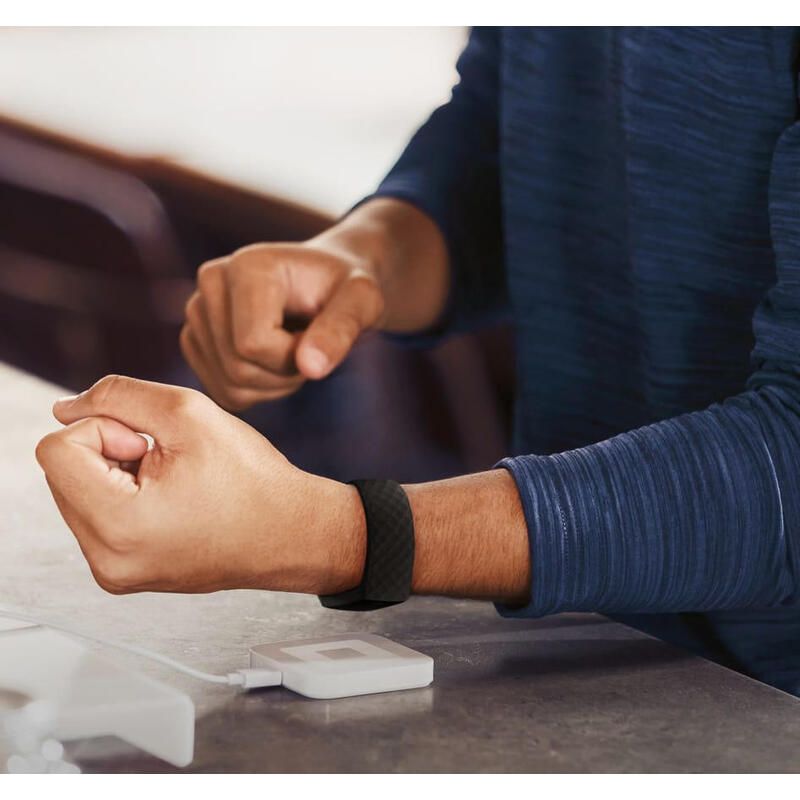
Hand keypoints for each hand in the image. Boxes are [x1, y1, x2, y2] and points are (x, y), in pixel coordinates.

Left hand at [35, 375, 364, 594]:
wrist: (291, 533)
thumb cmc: (252, 479)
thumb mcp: (188, 413)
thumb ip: (116, 396)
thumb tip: (65, 408)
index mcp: (118, 525)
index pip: (55, 450)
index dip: (104, 428)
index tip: (151, 443)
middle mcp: (107, 560)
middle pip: (62, 472)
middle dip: (109, 450)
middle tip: (167, 459)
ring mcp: (114, 572)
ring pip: (77, 492)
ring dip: (116, 471)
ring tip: (174, 480)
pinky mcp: (123, 573)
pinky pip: (97, 517)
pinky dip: (124, 494)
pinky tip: (172, 497)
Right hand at [180, 241, 384, 410]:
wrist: (330, 282)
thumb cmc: (348, 288)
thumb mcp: (363, 302)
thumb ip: (341, 329)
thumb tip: (309, 366)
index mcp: (246, 266)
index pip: (253, 344)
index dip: (295, 357)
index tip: (320, 336)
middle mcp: (211, 282)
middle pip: (237, 368)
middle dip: (285, 374)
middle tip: (312, 348)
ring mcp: (197, 311)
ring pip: (229, 385)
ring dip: (274, 385)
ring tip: (296, 351)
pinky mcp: (195, 339)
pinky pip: (222, 392)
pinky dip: (257, 391)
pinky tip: (276, 363)